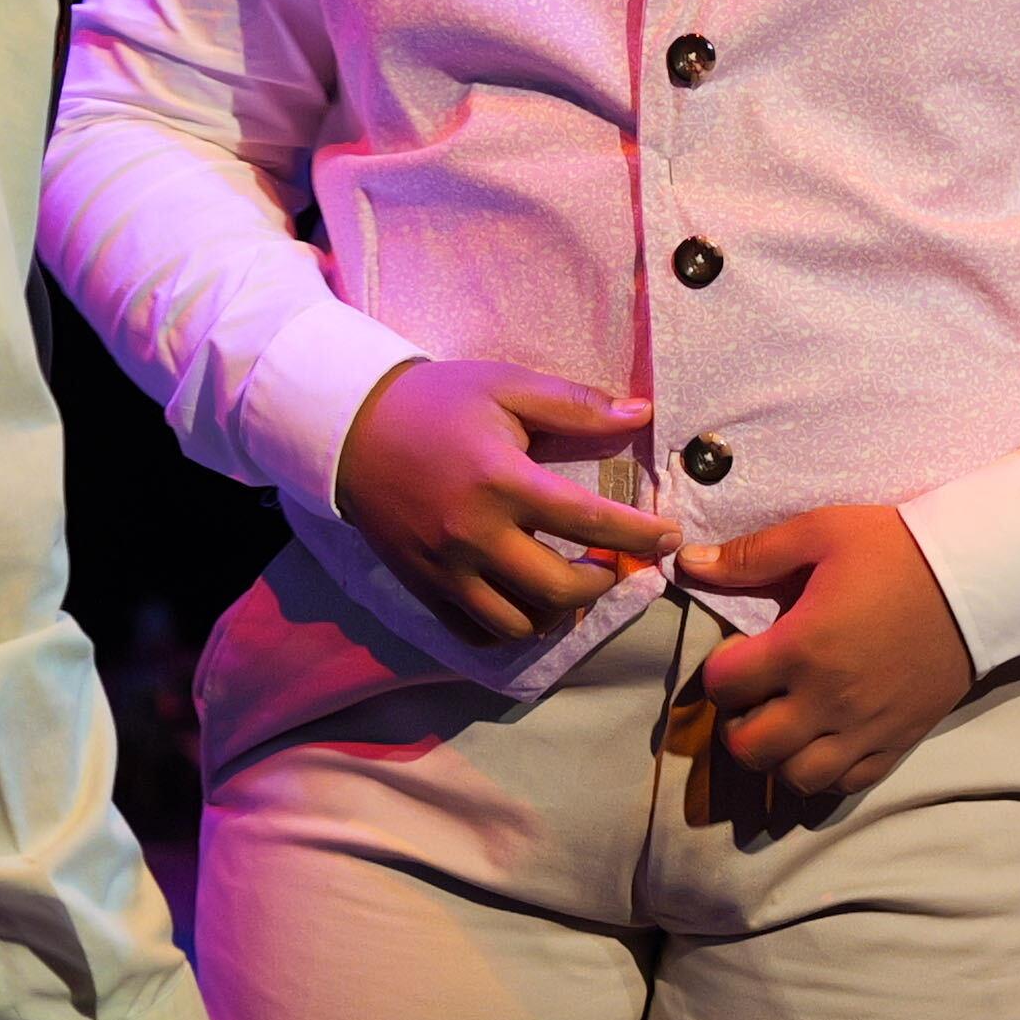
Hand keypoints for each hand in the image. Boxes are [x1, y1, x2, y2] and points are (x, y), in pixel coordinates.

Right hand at [334, 356, 669, 645]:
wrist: (351, 429)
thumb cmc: (436, 403)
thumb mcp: (506, 387)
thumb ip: (575, 405)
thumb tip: (641, 413)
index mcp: (502, 481)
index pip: (589, 522)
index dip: (639, 535)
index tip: (668, 538)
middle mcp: (475, 535)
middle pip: (559, 589)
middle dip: (603, 582)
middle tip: (614, 564)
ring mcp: (447, 570)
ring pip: (521, 623)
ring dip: (559, 611)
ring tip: (572, 583)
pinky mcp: (424, 588)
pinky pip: (477, 633)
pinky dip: (511, 627)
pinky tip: (526, 602)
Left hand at [672, 503, 974, 811]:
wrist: (980, 577)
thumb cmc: (898, 549)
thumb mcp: (822, 533)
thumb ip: (752, 554)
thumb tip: (688, 562)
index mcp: (802, 647)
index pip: (724, 685)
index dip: (719, 670)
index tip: (737, 654)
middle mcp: (828, 699)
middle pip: (750, 748)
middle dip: (737, 725)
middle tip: (753, 697)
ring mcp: (864, 728)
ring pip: (795, 778)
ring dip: (777, 757)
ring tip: (784, 724)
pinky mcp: (897, 741)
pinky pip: (846, 784)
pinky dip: (824, 773)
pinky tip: (823, 742)